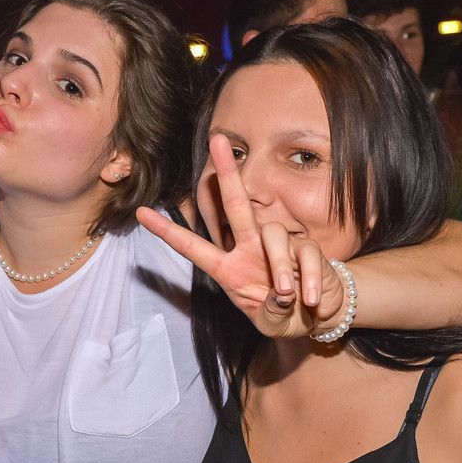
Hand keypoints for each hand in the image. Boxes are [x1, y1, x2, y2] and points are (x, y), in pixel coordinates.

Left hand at [136, 134, 345, 338]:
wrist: (319, 317)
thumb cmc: (284, 316)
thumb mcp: (270, 322)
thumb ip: (270, 311)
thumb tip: (282, 293)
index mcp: (229, 269)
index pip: (194, 247)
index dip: (168, 232)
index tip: (142, 213)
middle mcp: (249, 250)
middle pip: (236, 206)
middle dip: (227, 174)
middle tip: (217, 140)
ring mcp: (280, 246)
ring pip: (274, 235)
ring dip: (280, 267)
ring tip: (287, 294)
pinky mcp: (308, 249)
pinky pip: (307, 256)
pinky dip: (311, 280)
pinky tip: (312, 298)